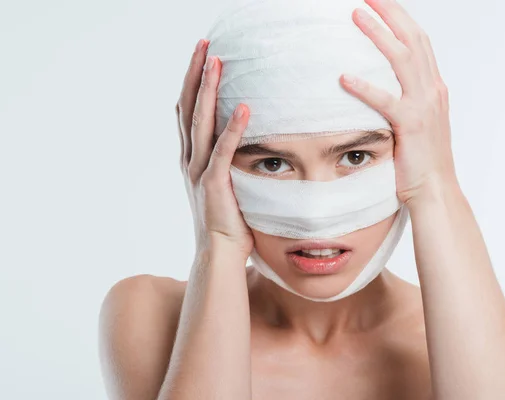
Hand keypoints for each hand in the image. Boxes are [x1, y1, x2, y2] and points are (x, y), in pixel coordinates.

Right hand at [176, 40, 253, 256]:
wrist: (218, 252)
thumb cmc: (226, 218)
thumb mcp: (222, 182)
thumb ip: (225, 158)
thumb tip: (243, 138)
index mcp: (190, 157)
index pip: (187, 111)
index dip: (192, 82)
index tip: (202, 56)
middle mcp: (189, 159)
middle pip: (189, 107)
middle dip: (196, 74)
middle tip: (205, 45)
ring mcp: (198, 171)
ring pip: (201, 122)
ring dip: (209, 91)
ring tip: (217, 63)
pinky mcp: (214, 184)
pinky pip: (223, 151)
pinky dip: (233, 129)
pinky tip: (245, 108)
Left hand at [340, 0, 458, 205]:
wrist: (435, 189)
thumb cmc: (421, 160)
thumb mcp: (418, 122)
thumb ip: (406, 100)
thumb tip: (383, 87)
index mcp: (433, 88)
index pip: (419, 42)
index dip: (401, 19)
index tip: (381, 3)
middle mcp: (432, 91)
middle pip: (413, 40)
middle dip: (391, 14)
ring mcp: (424, 106)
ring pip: (402, 60)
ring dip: (378, 35)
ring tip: (356, 16)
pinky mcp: (411, 126)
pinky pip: (386, 102)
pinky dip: (365, 87)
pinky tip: (343, 78)